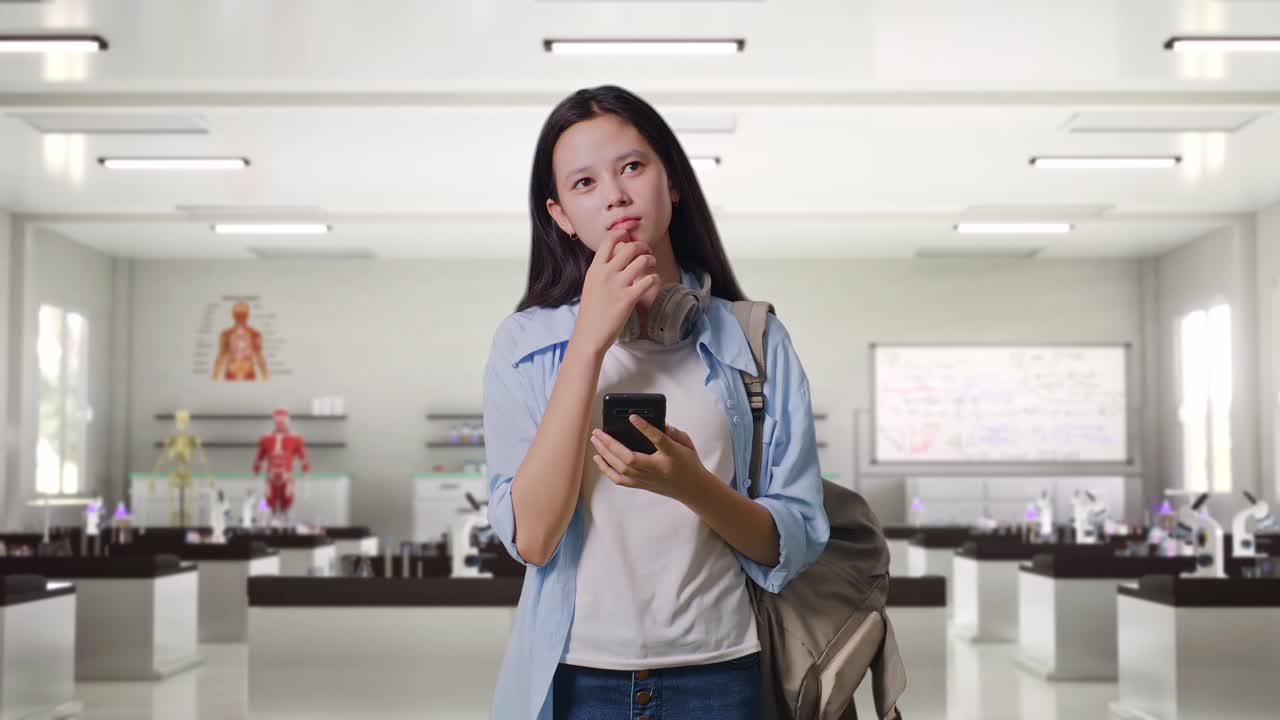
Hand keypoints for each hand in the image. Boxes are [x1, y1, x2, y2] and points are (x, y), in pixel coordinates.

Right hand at [573, 226, 659, 353]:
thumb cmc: (591, 312)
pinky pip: (649, 280)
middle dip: (642, 246)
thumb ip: (602, 271)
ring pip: (642, 261)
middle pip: (630, 247)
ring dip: (651, 260)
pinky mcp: (629, 298)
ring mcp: (618, 285)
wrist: (589, 334)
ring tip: (652, 263)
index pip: (609, 240)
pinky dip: (655, 278)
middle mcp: (606, 273)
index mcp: (595, 268)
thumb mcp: (591, 285)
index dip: (622, 233)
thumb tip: (617, 258)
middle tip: (647, 251)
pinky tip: (654, 280)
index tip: (629, 235)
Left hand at [589, 416, 712, 503]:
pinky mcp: (642, 486)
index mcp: (672, 455)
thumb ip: (674, 432)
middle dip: (610, 444)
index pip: (657, 439)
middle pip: (630, 458)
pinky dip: (606, 469)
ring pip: (621, 469)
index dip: (645, 427)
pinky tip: (598, 458)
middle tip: (598, 431)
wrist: (692, 489)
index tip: (632, 417)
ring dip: (605, 455)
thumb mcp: (687, 444)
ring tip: (595, 440)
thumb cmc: (689, 463)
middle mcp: (657, 469)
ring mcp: (648, 479)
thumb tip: (658, 423)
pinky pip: (620, 480)